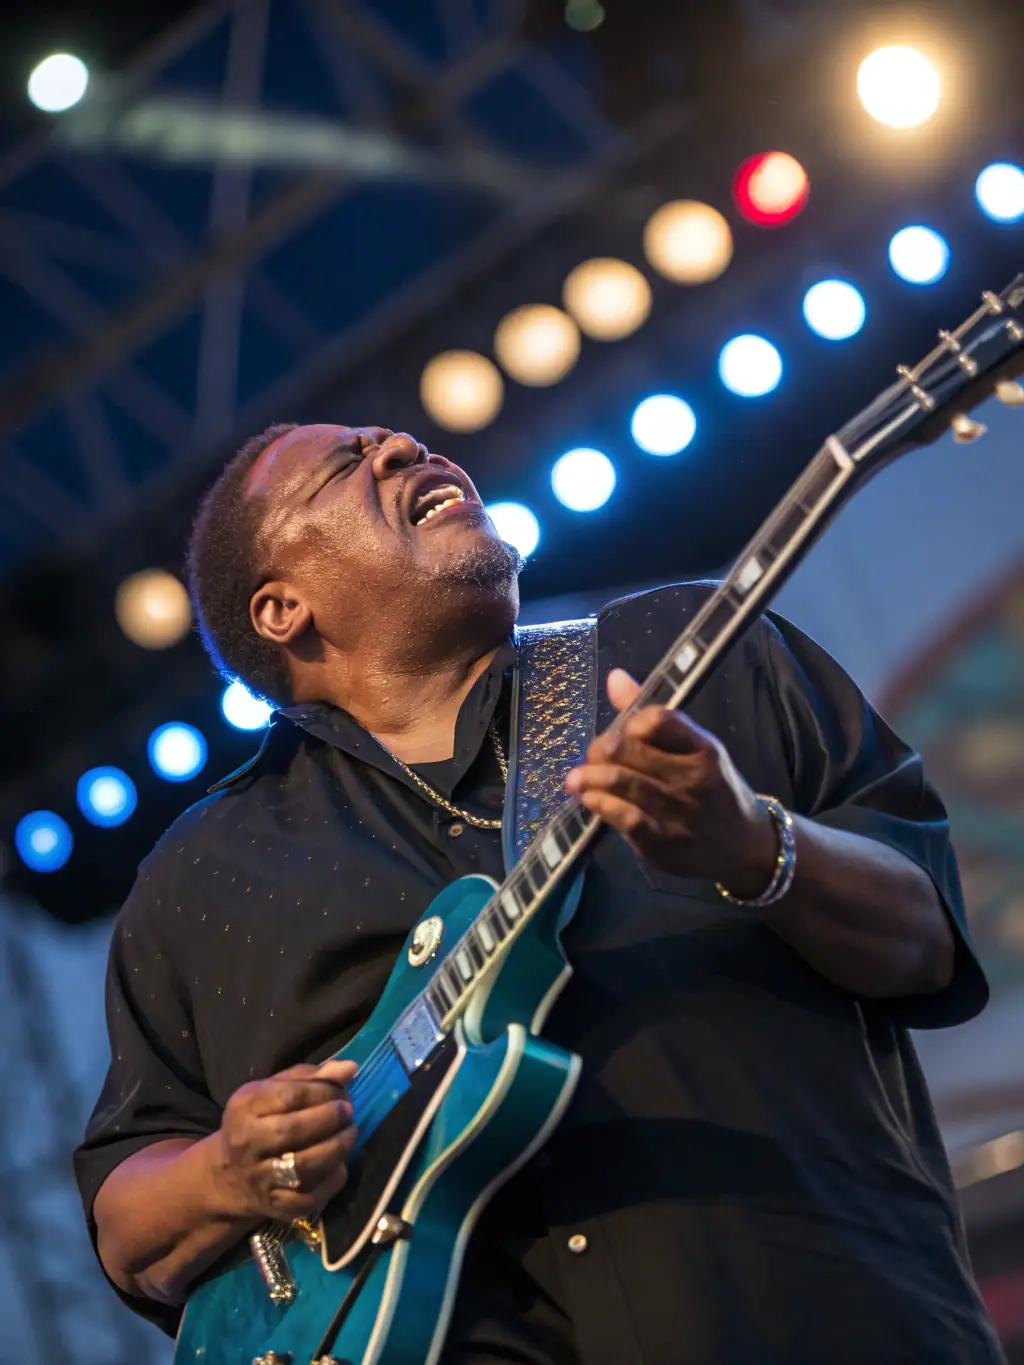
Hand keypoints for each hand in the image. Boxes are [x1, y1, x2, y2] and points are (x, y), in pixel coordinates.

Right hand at [210, 1059, 357, 1221]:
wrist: (229, 1175)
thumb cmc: (260, 1122)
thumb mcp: (274, 1091)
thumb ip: (311, 1077)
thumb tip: (351, 1068)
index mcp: (244, 1106)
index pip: (289, 1095)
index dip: (323, 1092)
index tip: (342, 1092)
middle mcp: (246, 1142)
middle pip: (295, 1130)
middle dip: (331, 1119)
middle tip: (349, 1112)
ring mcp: (258, 1177)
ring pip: (305, 1165)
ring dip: (338, 1147)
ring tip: (350, 1133)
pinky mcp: (274, 1206)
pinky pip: (310, 1197)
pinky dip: (332, 1181)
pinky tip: (339, 1165)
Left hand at [565, 669, 777, 894]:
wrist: (744, 847)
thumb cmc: (714, 789)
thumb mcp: (696, 749)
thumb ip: (653, 717)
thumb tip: (614, 677)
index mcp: (704, 748)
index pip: (658, 719)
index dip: (629, 722)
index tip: (622, 731)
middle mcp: (694, 778)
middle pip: (629, 750)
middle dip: (600, 749)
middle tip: (592, 756)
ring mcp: (679, 812)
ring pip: (621, 782)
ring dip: (590, 777)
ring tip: (576, 779)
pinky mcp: (663, 844)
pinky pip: (623, 817)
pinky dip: (600, 804)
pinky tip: (591, 799)